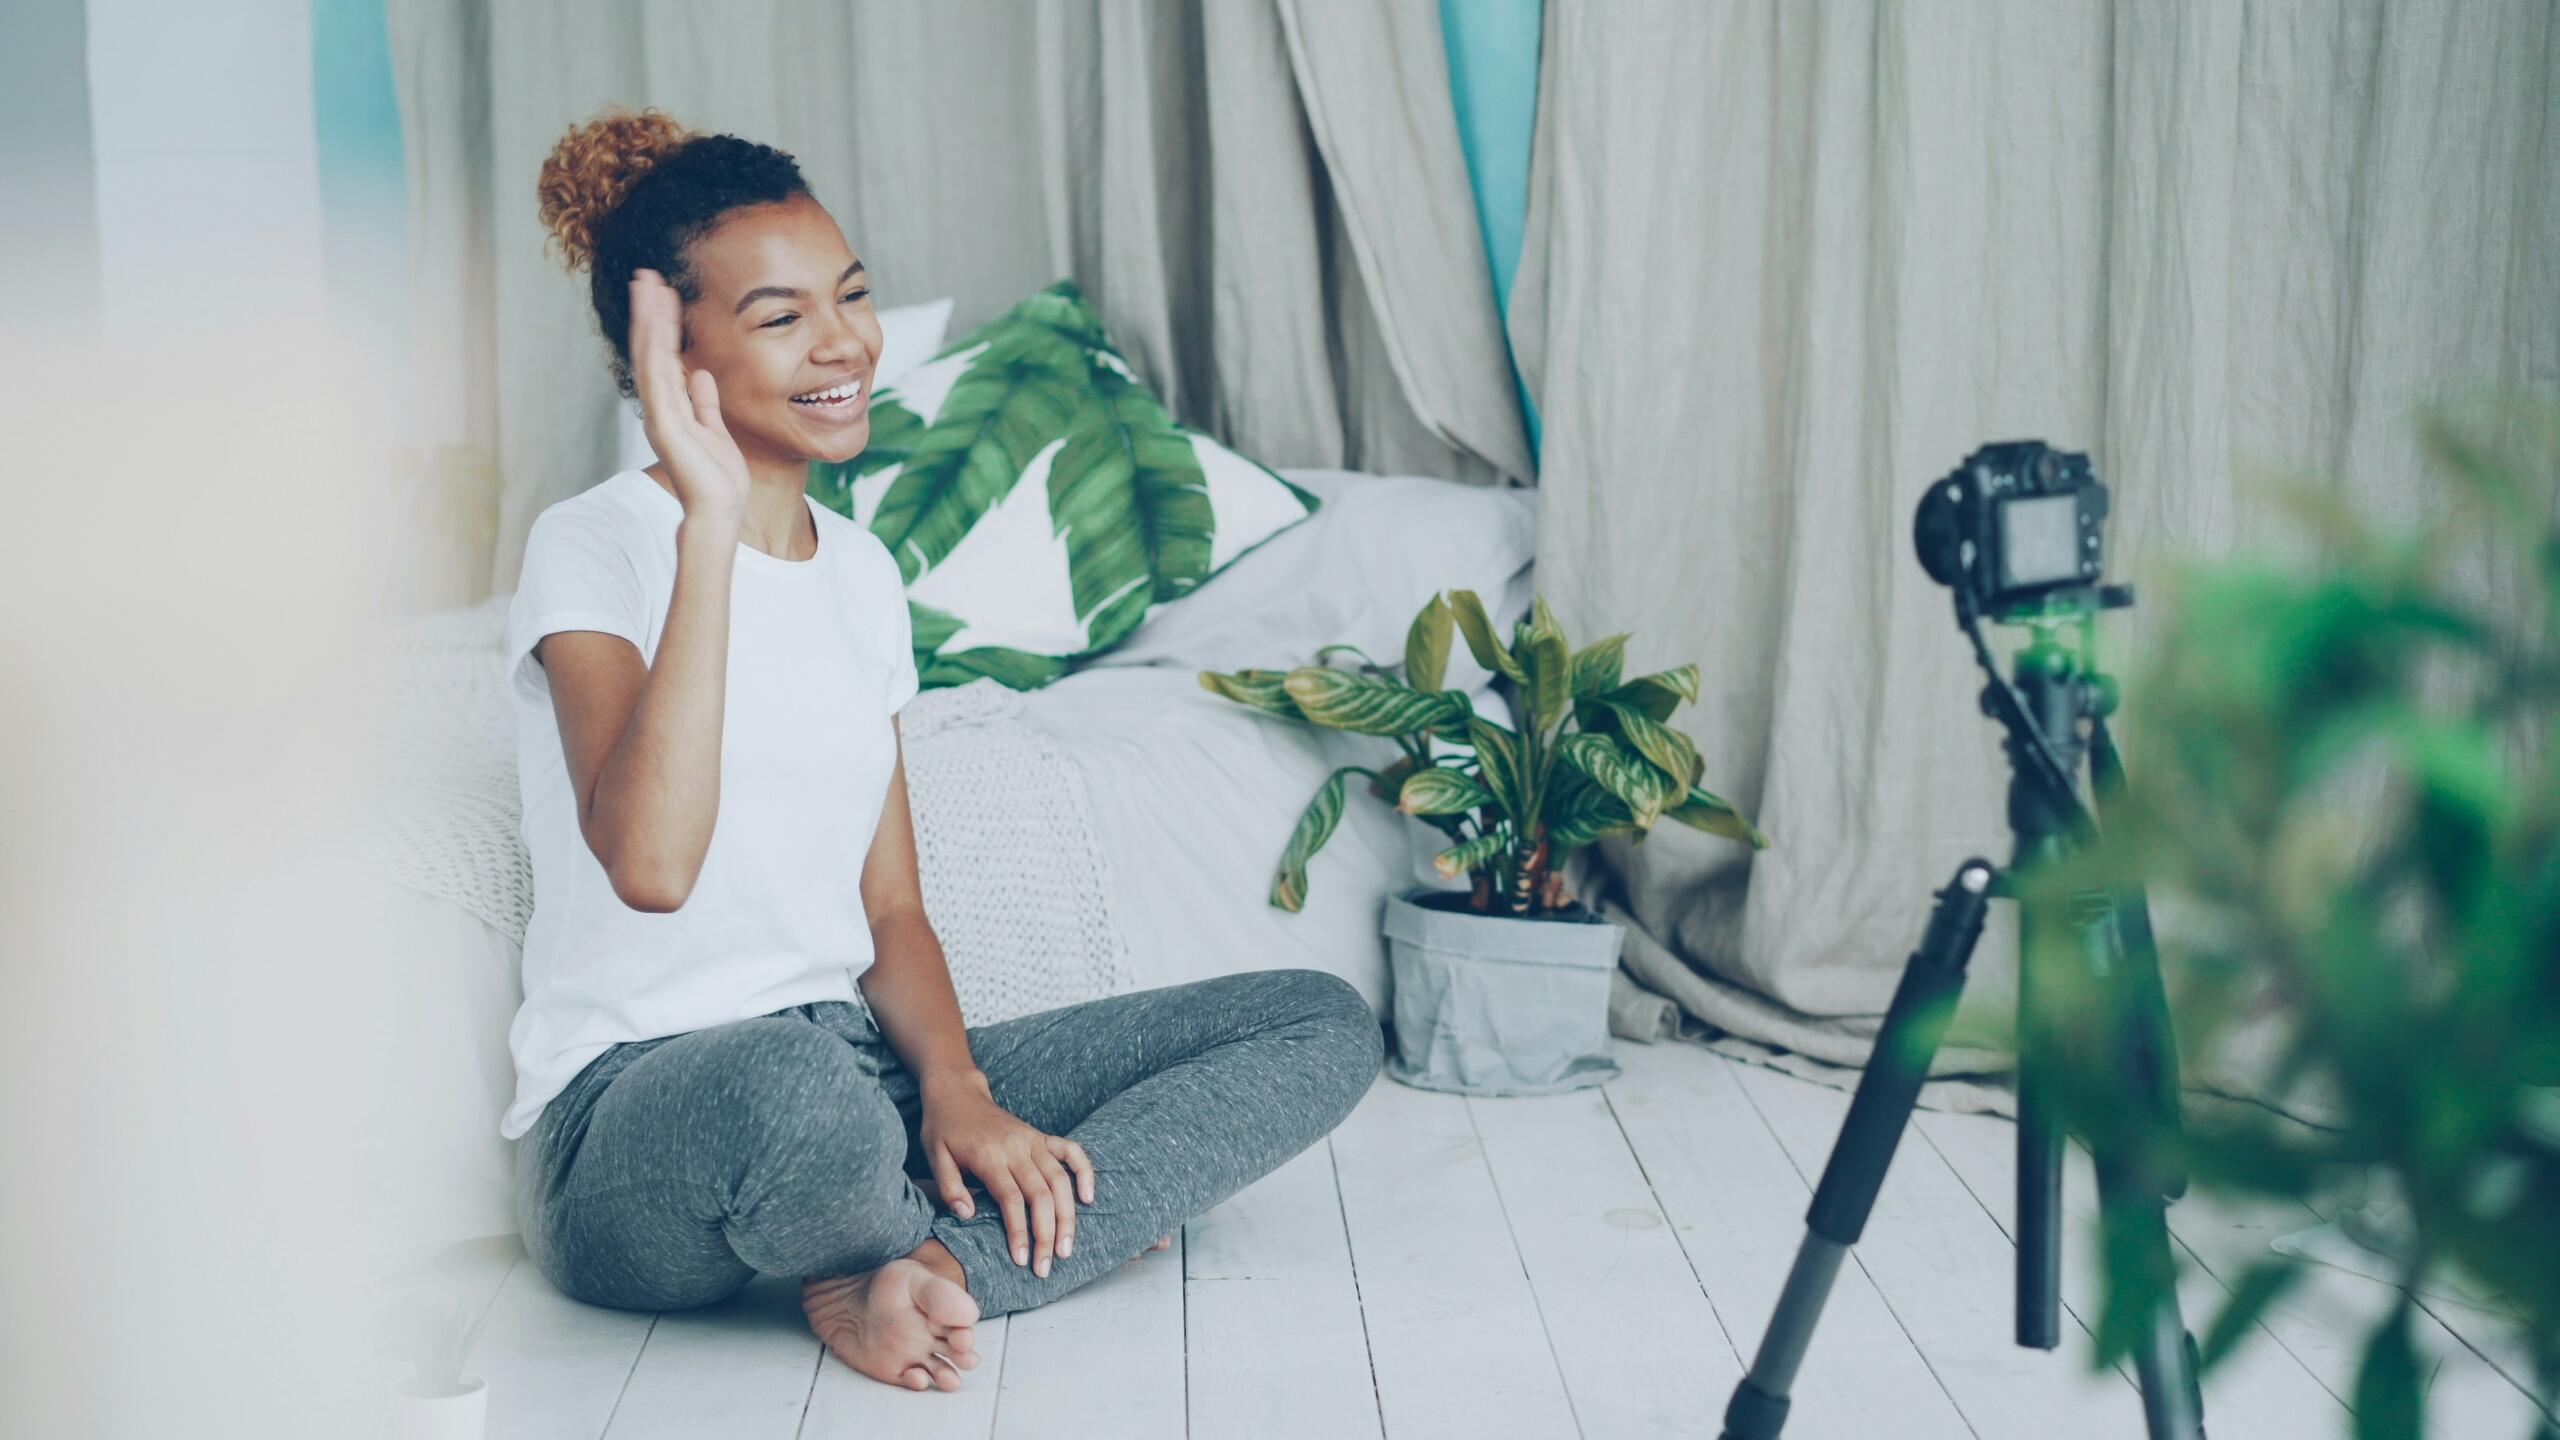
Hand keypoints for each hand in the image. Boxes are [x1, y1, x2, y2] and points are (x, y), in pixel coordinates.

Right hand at [628, 268, 749, 521]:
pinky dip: (655, 347)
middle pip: (651, 350)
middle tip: (647, 275)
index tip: (665, 293)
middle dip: (649, 312)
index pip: (664, 356)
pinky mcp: (665, 422)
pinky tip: (656, 320)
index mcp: (672, 407)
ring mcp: (659, 413)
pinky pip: (657, 376)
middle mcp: (661, 406)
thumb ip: (705, 403)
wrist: (720, 509)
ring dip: (648, 319)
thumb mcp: (715, 430)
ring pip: (649, 355)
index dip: (663, 324)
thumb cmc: (718, 478)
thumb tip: (701, 376)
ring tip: (647, 284)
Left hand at [919, 1077, 1095, 1278]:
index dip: (1019, 1232)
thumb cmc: (942, 1128)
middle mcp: (1017, 1147)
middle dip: (1047, 1234)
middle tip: (1046, 1266)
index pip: (1011, 1200)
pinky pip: (1071, 1152)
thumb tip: (967, 1215)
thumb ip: (949, 1188)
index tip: (1021, 1260)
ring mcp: (1033, 1140)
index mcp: (989, 1156)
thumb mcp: (934, 1157)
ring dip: (1067, 1216)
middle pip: (1040, 1195)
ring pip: (1060, 1180)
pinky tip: (1088, 1198)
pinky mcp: (1041, 1136)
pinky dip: (1084, 1172)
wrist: (957, 1091)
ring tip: (1066, 1248)